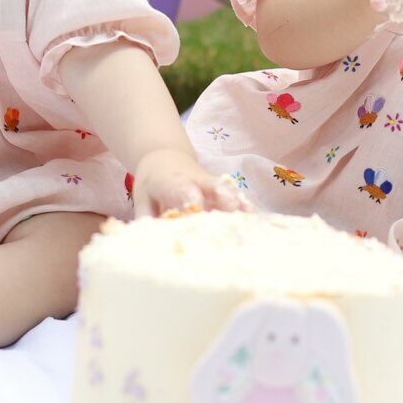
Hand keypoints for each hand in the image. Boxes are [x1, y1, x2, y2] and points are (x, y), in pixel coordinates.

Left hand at [131, 148, 253, 218]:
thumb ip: (147, 221)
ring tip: (254, 224)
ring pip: (230, 192)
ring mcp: (213, 185)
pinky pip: (238, 200)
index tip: (194, 208)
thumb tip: (151, 245)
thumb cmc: (153, 184)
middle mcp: (196, 180)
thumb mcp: (143, 200)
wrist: (166, 158)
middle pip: (213, 187)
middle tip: (232, 212)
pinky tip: (259, 225)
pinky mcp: (224, 191)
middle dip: (223, 198)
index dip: (188, 197)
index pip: (181, 188)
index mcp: (171, 181)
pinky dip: (248, 211)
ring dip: (242, 207)